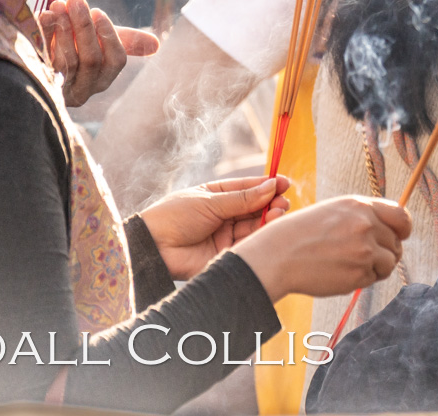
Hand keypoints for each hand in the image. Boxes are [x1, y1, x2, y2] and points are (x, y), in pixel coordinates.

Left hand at [39, 0, 158, 106]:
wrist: (30, 60)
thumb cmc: (72, 47)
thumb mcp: (99, 43)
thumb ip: (124, 41)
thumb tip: (157, 45)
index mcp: (102, 80)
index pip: (115, 60)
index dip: (109, 35)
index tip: (98, 11)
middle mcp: (83, 90)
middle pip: (91, 59)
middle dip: (84, 27)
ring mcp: (59, 90)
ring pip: (68, 61)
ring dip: (64, 29)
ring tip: (58, 5)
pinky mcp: (37, 83)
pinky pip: (43, 60)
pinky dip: (45, 35)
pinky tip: (44, 15)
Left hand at [137, 176, 289, 279]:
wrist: (152, 247)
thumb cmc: (174, 216)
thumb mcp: (210, 202)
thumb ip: (243, 198)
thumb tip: (272, 186)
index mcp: (217, 196)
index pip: (247, 188)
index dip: (266, 185)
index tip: (285, 183)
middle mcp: (223, 215)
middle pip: (254, 207)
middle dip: (270, 203)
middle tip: (283, 201)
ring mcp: (225, 235)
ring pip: (254, 225)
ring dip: (268, 218)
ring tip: (279, 211)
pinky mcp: (225, 255)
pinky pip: (247, 244)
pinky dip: (260, 236)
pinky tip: (269, 227)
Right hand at [232, 194, 411, 301]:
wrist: (277, 256)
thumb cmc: (301, 234)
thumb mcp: (334, 212)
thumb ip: (362, 217)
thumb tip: (388, 231)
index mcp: (360, 206)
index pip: (401, 216)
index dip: (403, 229)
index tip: (400, 236)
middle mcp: (366, 225)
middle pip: (396, 243)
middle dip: (386, 252)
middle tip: (366, 258)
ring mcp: (364, 249)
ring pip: (389, 263)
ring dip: (377, 268)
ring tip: (353, 266)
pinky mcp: (359, 273)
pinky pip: (373, 279)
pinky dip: (362, 280)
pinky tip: (342, 274)